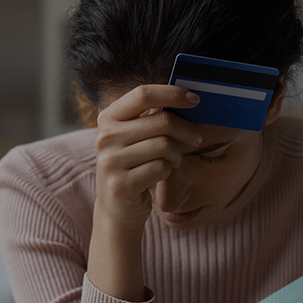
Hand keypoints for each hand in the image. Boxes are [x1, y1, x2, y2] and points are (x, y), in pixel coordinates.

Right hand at [94, 85, 201, 230]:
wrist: (116, 207)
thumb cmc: (134, 165)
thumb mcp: (135, 136)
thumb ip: (151, 116)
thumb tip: (186, 96)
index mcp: (108, 117)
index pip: (143, 94)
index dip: (172, 94)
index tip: (194, 99)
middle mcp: (105, 137)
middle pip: (161, 121)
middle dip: (186, 129)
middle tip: (196, 139)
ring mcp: (110, 161)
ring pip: (164, 145)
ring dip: (177, 154)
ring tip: (174, 161)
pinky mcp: (121, 184)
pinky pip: (161, 168)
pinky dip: (169, 170)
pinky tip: (162, 174)